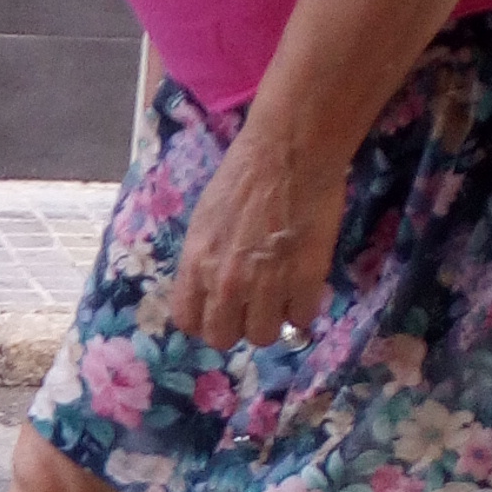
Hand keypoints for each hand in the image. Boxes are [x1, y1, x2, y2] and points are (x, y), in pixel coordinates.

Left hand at [166, 119, 349, 349]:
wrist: (288, 154)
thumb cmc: (244, 176)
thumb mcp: (206, 220)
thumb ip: (205, 259)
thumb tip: (212, 288)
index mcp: (195, 264)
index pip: (187, 321)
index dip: (205, 320)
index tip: (220, 311)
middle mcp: (225, 283)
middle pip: (223, 338)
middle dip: (238, 326)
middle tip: (253, 306)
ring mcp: (265, 285)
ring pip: (263, 336)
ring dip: (273, 320)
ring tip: (282, 296)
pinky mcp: (304, 281)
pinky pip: (300, 319)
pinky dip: (303, 308)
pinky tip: (303, 287)